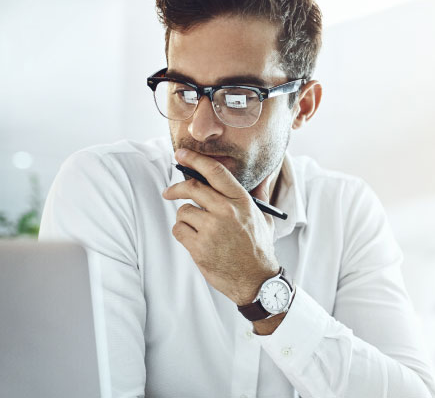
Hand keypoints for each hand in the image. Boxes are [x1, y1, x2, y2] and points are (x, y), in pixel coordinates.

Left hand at [162, 148, 279, 304]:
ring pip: (183, 211)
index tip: (181, 155)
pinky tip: (196, 241)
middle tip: (169, 192)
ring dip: (186, 219)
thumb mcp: (264, 218)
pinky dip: (183, 233)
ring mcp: (212, 229)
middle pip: (192, 188)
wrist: (256, 280)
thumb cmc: (258, 249)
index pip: (215, 172)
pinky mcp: (200, 247)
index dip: (195, 160)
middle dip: (176, 188)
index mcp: (242, 201)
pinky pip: (179, 230)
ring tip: (199, 230)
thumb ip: (258, 196)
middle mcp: (227, 211)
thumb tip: (266, 176)